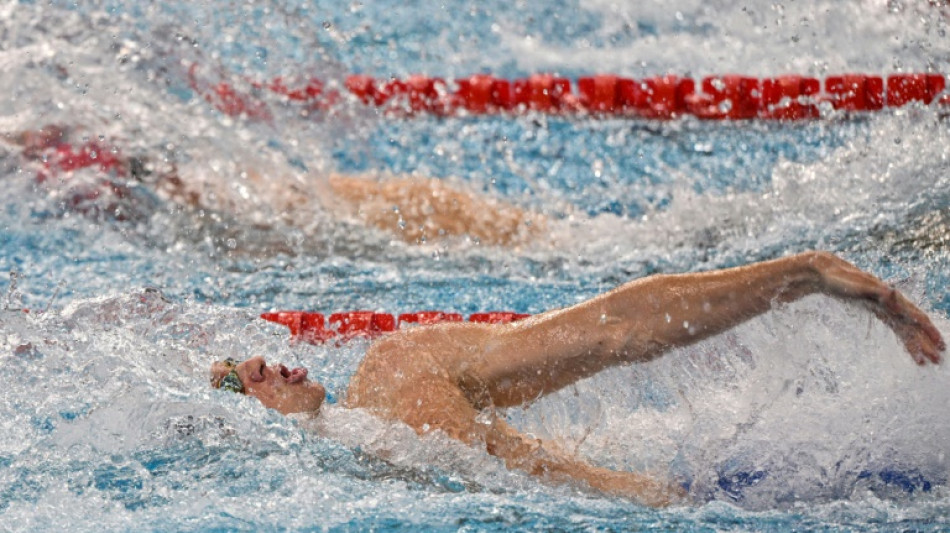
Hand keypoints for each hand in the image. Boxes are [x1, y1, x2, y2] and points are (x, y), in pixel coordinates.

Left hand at [808, 252, 944, 364]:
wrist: (826, 273)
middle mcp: (891, 303)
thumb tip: (894, 294)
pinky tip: (909, 345)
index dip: (927, 332)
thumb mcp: (859, 285)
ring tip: (923, 360)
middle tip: (937, 361)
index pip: (915, 317)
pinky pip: (895, 325)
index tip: (938, 347)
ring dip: (916, 344)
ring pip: (906, 328)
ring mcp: (884, 306)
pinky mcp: (876, 308)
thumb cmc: (841, 279)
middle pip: (912, 326)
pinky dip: (904, 337)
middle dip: (924, 343)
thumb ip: (877, 291)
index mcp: (890, 298)